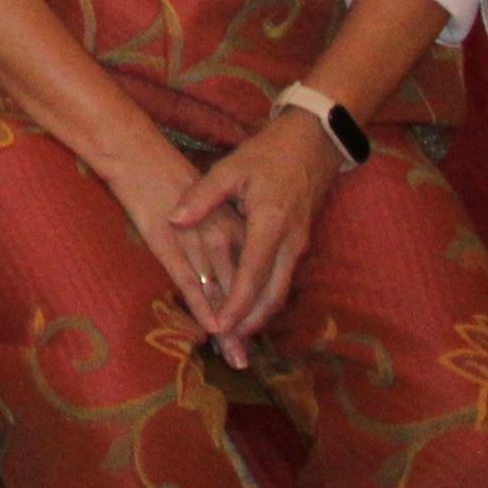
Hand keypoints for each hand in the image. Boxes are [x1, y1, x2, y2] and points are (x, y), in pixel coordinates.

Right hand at [94, 121, 246, 352]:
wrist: (135, 152)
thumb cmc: (166, 175)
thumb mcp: (207, 202)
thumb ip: (220, 231)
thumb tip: (227, 267)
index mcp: (234, 223)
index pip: (253, 274)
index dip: (254, 309)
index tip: (254, 338)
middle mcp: (221, 234)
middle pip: (239, 289)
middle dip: (243, 328)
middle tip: (245, 361)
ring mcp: (195, 238)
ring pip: (218, 290)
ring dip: (227, 326)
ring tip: (233, 357)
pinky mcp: (168, 241)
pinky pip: (189, 279)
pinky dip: (202, 304)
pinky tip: (210, 328)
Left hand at [168, 113, 346, 360]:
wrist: (313, 143)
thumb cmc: (269, 154)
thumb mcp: (231, 168)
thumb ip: (202, 197)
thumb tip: (174, 220)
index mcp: (271, 224)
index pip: (252, 275)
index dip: (236, 304)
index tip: (219, 326)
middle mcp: (290, 242)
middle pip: (272, 295)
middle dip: (249, 322)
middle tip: (227, 344)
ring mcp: (299, 245)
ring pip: (280, 291)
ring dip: (259, 315)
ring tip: (235, 335)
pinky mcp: (299, 244)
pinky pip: (282, 280)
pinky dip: (265, 298)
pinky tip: (248, 306)